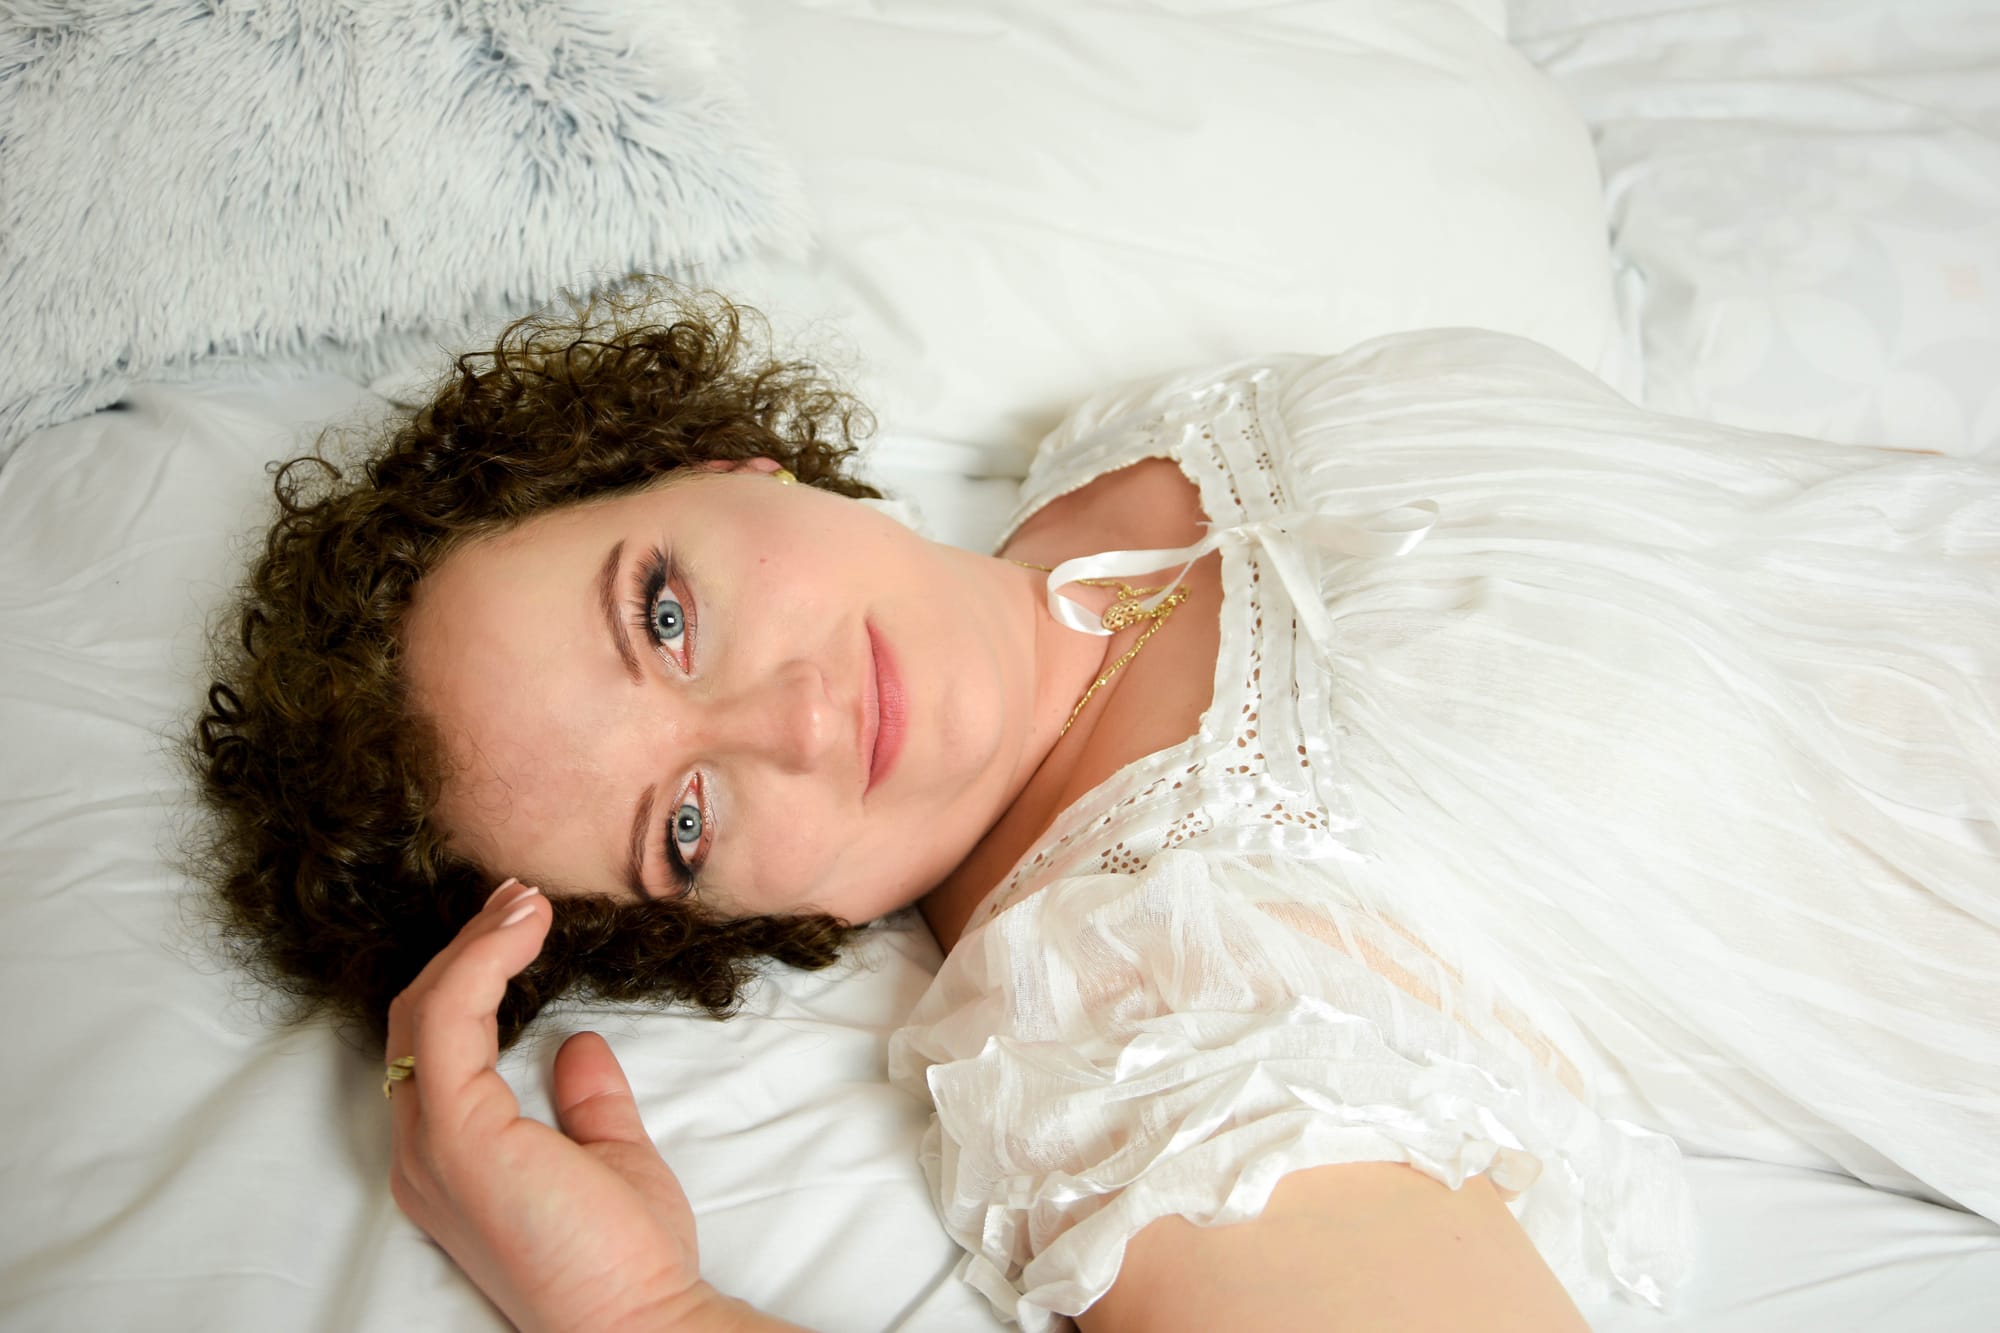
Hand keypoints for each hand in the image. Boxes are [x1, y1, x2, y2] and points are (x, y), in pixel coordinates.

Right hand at [385, 880, 722, 1332]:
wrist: (640, 1318)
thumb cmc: (626, 1256)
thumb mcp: (609, 1155)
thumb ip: (588, 1101)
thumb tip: (578, 1046)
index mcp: (449, 1159)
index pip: (433, 1045)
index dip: (468, 977)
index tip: (522, 925)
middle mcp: (422, 1154)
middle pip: (416, 1019)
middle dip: (466, 948)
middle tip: (519, 899)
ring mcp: (432, 1147)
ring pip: (424, 1011)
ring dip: (474, 944)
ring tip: (526, 901)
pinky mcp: (459, 1136)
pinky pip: (448, 1023)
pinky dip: (480, 963)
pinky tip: (523, 930)